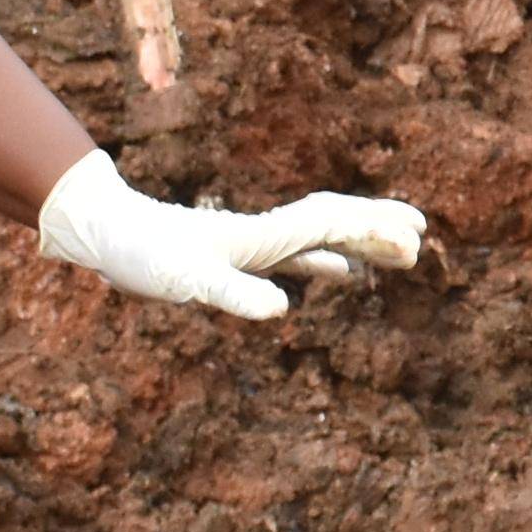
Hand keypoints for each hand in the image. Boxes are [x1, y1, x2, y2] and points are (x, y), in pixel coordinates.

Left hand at [32, 155, 426, 320]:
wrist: (108, 232)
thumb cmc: (144, 256)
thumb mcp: (186, 281)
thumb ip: (232, 293)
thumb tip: (282, 309)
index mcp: (264, 236)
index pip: (331, 225)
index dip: (374, 230)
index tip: (415, 236)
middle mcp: (267, 234)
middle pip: (336, 222)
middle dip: (379, 228)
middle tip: (424, 235)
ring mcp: (256, 244)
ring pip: (323, 238)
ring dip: (362, 241)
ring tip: (400, 250)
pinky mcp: (241, 257)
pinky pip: (299, 256)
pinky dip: (327, 262)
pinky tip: (339, 274)